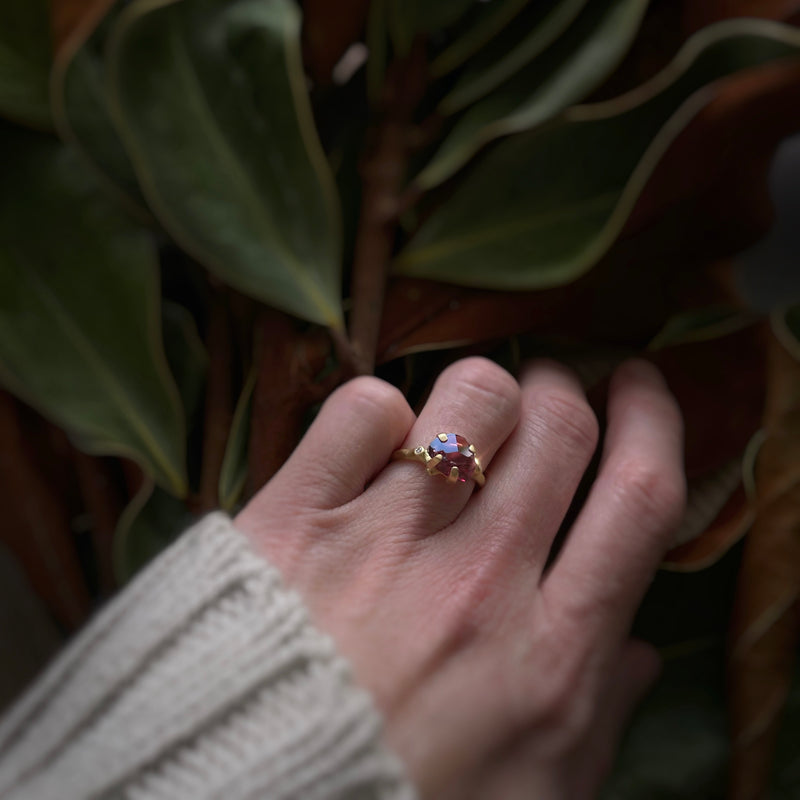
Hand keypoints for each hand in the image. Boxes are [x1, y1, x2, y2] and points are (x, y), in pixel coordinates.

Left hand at [235, 357, 685, 798]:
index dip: (653, 423)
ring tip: (464, 417)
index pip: (637, 499)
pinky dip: (381, 409)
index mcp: (548, 653)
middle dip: (565, 390)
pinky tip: (377, 443)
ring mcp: (383, 542)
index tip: (638, 387)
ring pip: (472, 398)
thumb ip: (598, 717)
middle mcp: (475, 581)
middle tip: (548, 395)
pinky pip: (363, 409)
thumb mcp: (532, 795)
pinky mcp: (296, 518)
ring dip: (483, 393)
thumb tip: (635, 649)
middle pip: (559, 426)